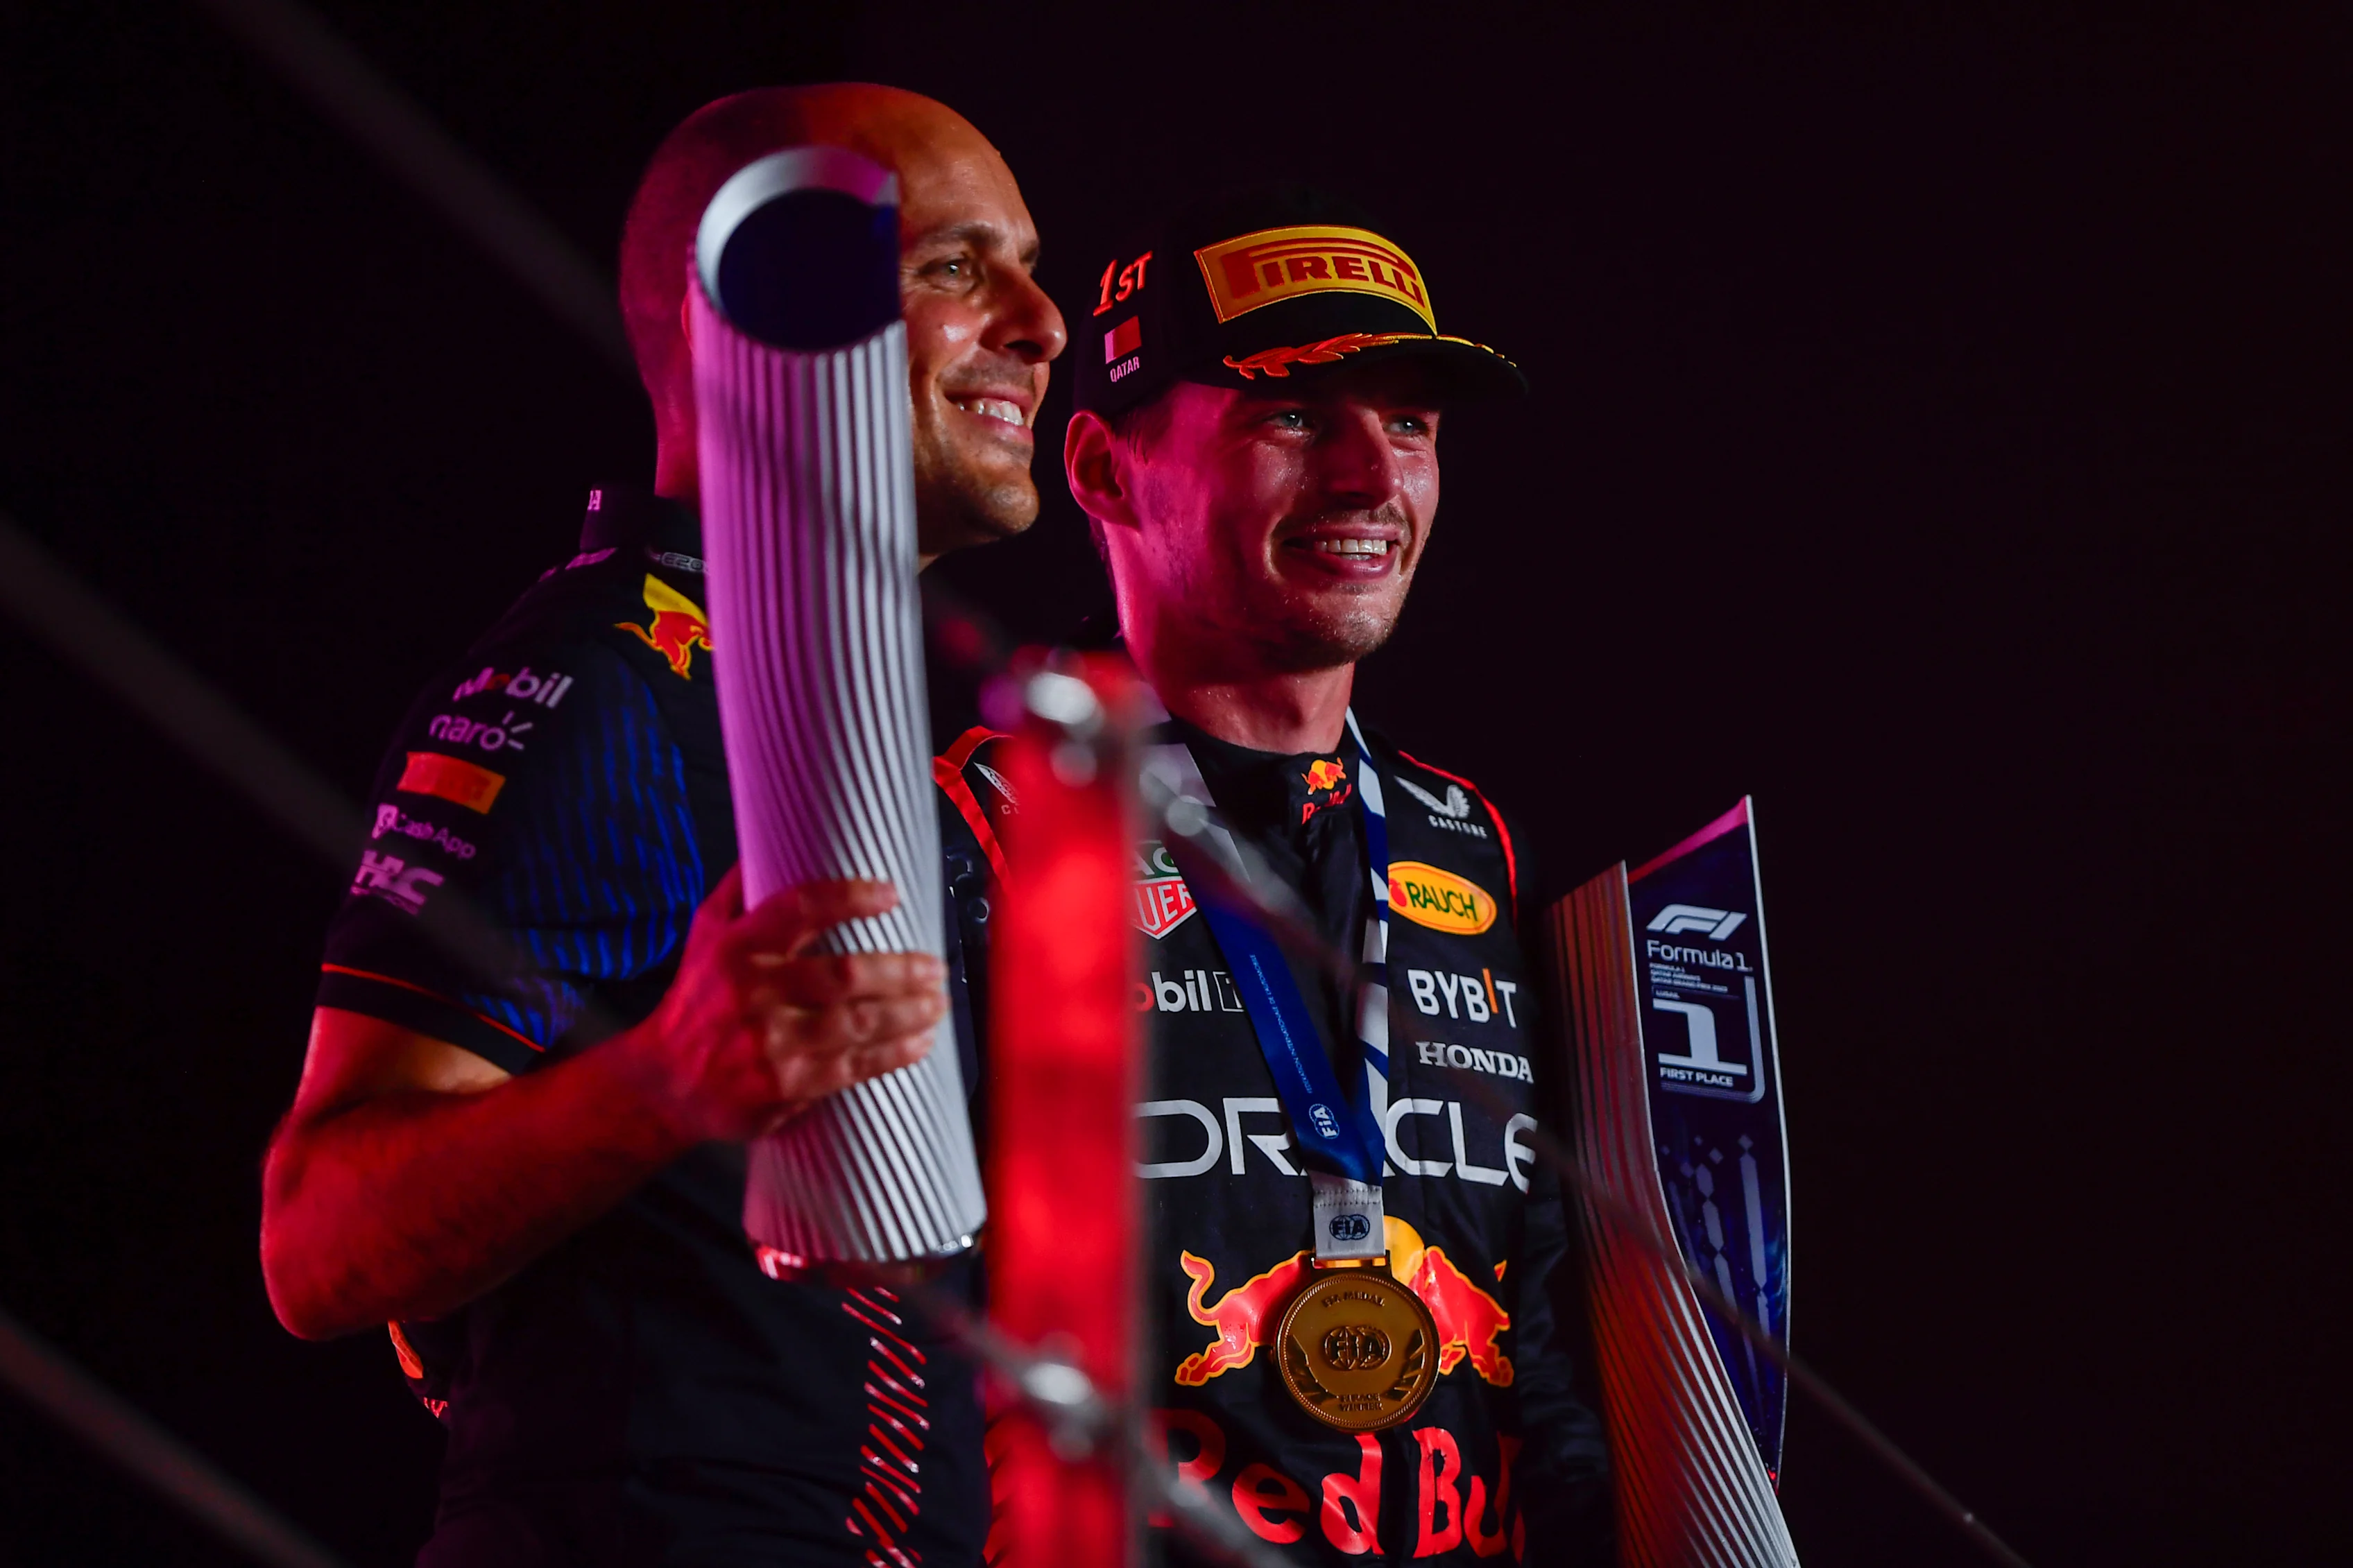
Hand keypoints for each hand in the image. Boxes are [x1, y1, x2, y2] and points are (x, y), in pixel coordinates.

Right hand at [628, 865, 945, 1142]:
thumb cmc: (698, 998)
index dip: (851, 897)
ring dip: (909, 1012)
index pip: (800, 908)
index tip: (891, 893)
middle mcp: (751, 993)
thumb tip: (775, 839)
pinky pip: (854, 1066)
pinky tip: (919, 1041)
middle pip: (845, 974)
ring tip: (937, 1002)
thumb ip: (740, 889)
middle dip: (902, 970)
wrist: (665, 1081)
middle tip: (935, 966)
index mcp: (735, 946)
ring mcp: (769, 1043)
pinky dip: (895, 1053)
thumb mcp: (705, 934)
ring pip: (858, 1023)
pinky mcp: (784, 1086)